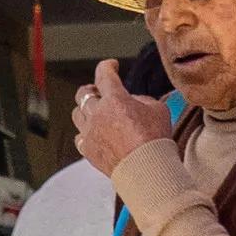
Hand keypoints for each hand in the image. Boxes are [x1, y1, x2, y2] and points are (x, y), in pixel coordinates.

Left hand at [72, 58, 174, 175]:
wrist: (146, 170)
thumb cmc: (155, 140)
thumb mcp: (158, 109)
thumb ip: (142, 100)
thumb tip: (133, 102)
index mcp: (114, 99)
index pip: (104, 74)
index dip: (107, 67)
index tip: (111, 66)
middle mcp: (97, 113)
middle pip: (83, 94)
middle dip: (92, 89)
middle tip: (98, 91)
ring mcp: (90, 133)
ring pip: (77, 114)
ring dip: (85, 110)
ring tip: (94, 112)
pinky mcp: (88, 151)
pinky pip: (79, 137)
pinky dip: (85, 133)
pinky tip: (93, 134)